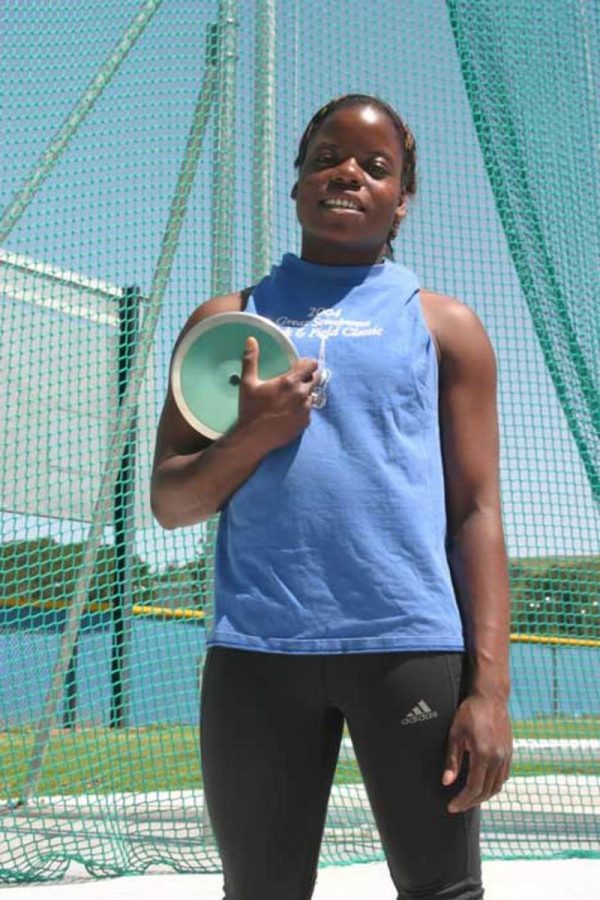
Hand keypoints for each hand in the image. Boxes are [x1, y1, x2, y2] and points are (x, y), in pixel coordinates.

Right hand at [237, 336, 320, 452]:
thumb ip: (251, 359)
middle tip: (293, 381)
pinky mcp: (305, 423)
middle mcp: (302, 394)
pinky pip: (308, 411)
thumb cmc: (250, 409)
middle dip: (307, 377)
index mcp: (290, 382)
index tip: (299, 365)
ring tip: (290, 398)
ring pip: (312, 395)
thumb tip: (251, 340)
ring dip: (304, 394)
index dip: (307, 363)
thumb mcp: (248, 383)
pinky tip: (289, 412)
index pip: (312, 365)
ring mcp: (305, 410)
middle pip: (316, 378)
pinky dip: (302, 409)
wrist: (253, 438)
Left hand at [442, 692, 511, 812]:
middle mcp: (498, 758)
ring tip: (468, 799)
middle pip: (486, 791)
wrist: (491, 697)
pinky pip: (503, 777)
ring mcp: (506, 756)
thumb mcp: (455, 734)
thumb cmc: (470, 713)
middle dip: (471, 802)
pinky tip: (483, 786)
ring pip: (497, 786)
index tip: (451, 806)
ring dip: (483, 796)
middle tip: (458, 806)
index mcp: (484, 754)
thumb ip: (452, 760)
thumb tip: (446, 782)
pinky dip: (493, 786)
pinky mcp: (510, 752)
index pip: (474, 788)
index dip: (462, 800)